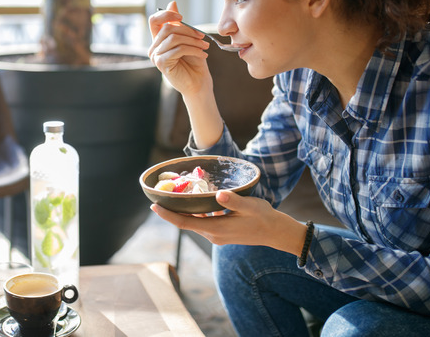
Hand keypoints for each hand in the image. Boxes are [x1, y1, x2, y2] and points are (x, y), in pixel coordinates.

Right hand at [147, 1, 212, 97]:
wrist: (198, 83)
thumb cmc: (194, 62)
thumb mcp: (189, 39)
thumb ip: (179, 24)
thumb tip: (172, 3)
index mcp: (159, 40)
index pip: (154, 20)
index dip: (166, 15)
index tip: (181, 18)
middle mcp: (154, 47)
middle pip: (168, 28)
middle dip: (188, 30)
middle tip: (202, 37)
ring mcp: (156, 56)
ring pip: (174, 38)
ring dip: (193, 40)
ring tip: (204, 47)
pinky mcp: (161, 64)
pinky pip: (178, 49)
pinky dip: (193, 49)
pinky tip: (203, 55)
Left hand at [150, 190, 307, 254]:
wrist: (275, 232)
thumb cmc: (264, 217)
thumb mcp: (251, 206)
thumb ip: (234, 200)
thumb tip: (218, 194)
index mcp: (216, 229)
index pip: (185, 222)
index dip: (168, 215)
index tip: (154, 206)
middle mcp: (213, 234)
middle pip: (186, 222)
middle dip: (171, 211)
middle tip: (159, 194)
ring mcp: (216, 235)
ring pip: (194, 222)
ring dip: (184, 211)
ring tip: (173, 194)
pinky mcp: (221, 232)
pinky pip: (202, 222)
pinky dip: (196, 212)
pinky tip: (195, 199)